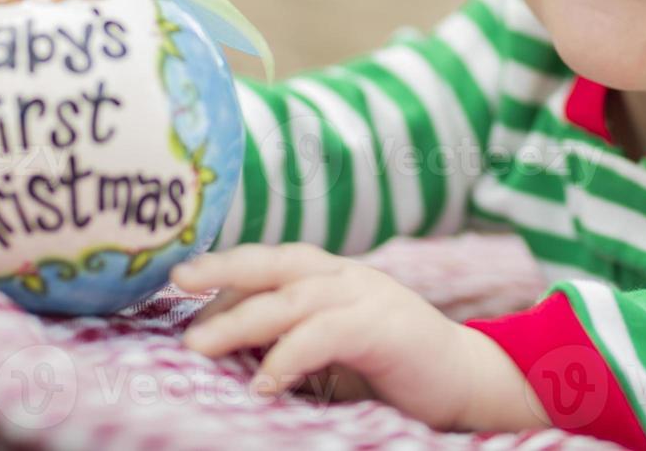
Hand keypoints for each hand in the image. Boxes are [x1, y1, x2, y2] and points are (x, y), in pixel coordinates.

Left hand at [170, 243, 546, 432]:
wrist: (469, 382)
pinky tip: (264, 383)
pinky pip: (326, 334)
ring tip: (199, 346)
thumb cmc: (394, 370)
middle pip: (274, 262)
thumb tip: (227, 354)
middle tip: (177, 279)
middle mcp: (346, 276)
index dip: (225, 270)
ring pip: (291, 297)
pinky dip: (290, 355)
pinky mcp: (384, 327)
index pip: (269, 262)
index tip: (180, 282)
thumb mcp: (334, 350)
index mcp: (332, 275)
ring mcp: (367, 296)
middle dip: (222, 267)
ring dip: (240, 321)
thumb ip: (291, 340)